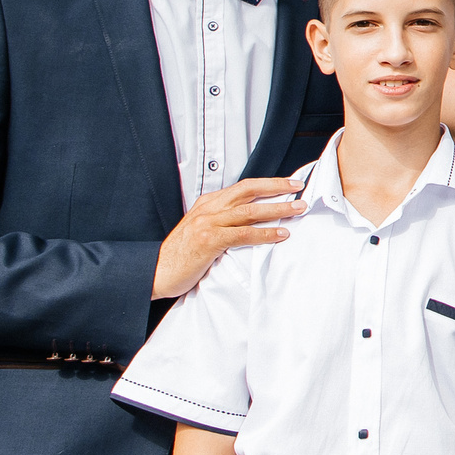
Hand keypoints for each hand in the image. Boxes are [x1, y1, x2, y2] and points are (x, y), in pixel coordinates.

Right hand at [153, 176, 304, 298]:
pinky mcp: (209, 240)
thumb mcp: (202, 230)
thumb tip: (252, 220)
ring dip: (278, 208)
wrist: (155, 271)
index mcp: (207, 203)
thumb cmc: (181, 255)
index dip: (267, 183)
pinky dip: (265, 232)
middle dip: (276, 186)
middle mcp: (208, 209)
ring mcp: (207, 223)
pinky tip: (280, 234)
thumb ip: (223, 221)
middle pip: (248, 190)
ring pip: (250, 210)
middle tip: (299, 186)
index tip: (288, 183)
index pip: (243, 187)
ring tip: (298, 209)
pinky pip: (243, 234)